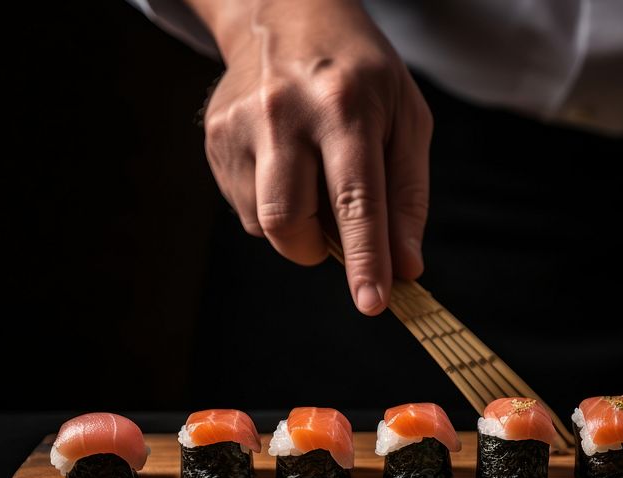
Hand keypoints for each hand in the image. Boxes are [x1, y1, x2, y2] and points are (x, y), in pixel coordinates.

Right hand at [187, 0, 431, 314]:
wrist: (288, 13)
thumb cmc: (362, 74)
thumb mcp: (407, 119)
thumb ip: (408, 196)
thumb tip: (406, 266)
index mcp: (344, 106)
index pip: (355, 200)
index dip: (364, 259)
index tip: (372, 303)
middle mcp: (284, 114)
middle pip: (290, 224)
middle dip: (318, 250)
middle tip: (340, 231)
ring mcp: (240, 125)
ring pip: (264, 223)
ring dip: (298, 227)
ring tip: (315, 179)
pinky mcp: (214, 136)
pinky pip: (245, 207)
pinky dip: (275, 206)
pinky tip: (288, 166)